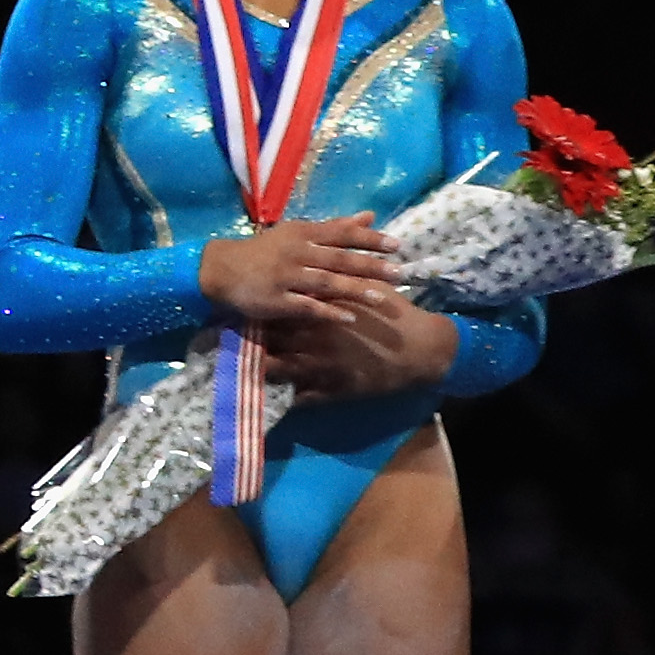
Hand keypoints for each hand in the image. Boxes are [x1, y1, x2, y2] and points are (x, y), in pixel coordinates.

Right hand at [201, 212, 393, 337]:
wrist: (221, 269)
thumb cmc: (265, 251)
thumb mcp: (297, 233)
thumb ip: (335, 227)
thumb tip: (370, 217)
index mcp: (302, 234)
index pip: (341, 234)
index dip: (369, 239)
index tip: (397, 245)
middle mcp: (296, 253)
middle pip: (338, 259)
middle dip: (370, 266)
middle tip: (399, 273)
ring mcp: (285, 277)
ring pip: (325, 282)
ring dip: (355, 289)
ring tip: (381, 298)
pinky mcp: (275, 300)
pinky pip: (306, 306)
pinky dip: (328, 312)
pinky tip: (349, 318)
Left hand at [258, 274, 459, 401]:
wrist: (421, 349)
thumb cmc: (393, 314)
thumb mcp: (368, 288)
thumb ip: (343, 273)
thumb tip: (321, 256)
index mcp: (320, 313)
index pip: (277, 310)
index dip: (259, 309)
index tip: (243, 305)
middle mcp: (315, 341)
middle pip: (269, 340)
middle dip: (251, 338)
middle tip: (233, 335)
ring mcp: (321, 368)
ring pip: (277, 370)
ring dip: (260, 367)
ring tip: (245, 363)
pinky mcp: (332, 391)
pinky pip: (299, 397)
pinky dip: (283, 395)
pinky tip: (269, 393)